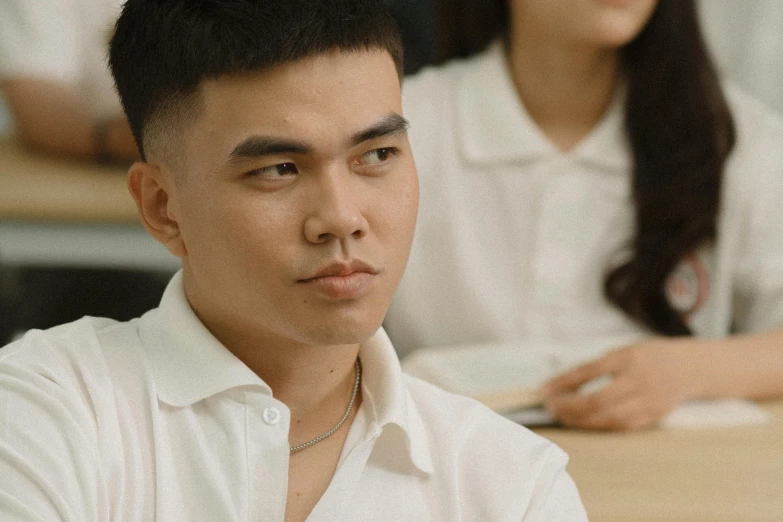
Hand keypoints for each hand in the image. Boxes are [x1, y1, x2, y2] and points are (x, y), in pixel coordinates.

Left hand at [542, 338, 706, 430]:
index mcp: (629, 357)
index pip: (589, 371)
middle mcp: (641, 380)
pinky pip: (622, 426)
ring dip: (581, 420)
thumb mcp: (624, 351)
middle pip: (598, 400)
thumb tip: (562, 384)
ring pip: (609, 418)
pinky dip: (600, 426)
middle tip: (551, 407)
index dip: (564, 382)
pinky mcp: (655, 417)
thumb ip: (597, 367)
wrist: (692, 368)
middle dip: (570, 407)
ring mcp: (650, 401)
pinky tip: (585, 423)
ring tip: (562, 416)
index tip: (544, 390)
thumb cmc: (651, 356)